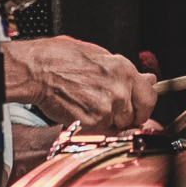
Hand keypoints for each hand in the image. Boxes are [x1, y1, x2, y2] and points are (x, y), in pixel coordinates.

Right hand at [4, 36, 157, 131]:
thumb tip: (147, 79)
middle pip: (134, 117)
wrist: (36, 70)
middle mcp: (119, 90)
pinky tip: (79, 111)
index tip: (136, 109)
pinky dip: (91, 127)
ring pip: (116, 126)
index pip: (149, 99)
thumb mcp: (98, 54)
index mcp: (123, 70)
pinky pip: (100, 132)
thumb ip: (125, 71)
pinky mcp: (91, 123)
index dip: (142, 107)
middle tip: (105, 107)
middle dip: (122, 115)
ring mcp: (106, 108)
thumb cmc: (59, 58)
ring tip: (88, 106)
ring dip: (106, 122)